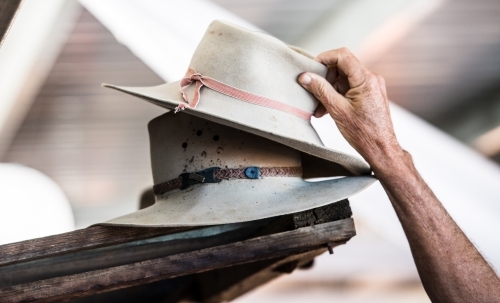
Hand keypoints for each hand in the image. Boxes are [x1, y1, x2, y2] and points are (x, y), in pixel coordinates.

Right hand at [299, 48, 402, 171]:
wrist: (381, 149)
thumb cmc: (365, 133)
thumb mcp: (337, 110)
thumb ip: (321, 90)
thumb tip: (305, 77)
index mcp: (366, 79)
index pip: (342, 56)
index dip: (324, 58)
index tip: (311, 69)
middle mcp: (371, 79)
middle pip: (341, 67)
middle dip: (324, 79)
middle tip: (312, 93)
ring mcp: (371, 87)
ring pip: (343, 80)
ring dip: (328, 90)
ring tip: (318, 108)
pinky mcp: (369, 95)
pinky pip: (349, 88)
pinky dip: (336, 96)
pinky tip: (327, 110)